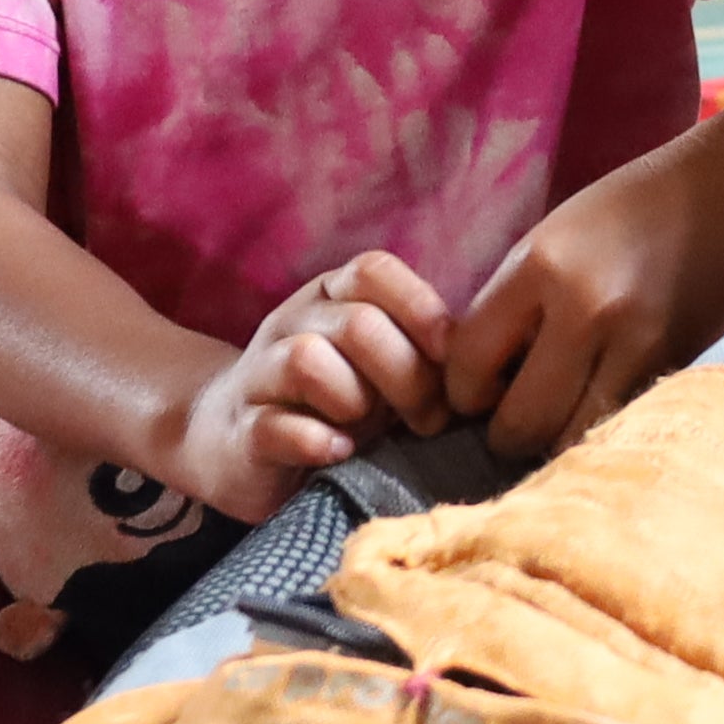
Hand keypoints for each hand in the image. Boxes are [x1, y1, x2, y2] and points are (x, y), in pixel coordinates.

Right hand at [157, 254, 456, 519]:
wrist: (229, 440)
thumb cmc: (330, 402)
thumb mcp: (378, 366)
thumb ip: (422, 352)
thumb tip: (494, 363)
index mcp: (330, 296)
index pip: (373, 270)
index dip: (420, 308)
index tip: (452, 360)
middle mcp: (292, 323)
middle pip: (357, 323)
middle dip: (406, 375)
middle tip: (429, 419)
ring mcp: (260, 375)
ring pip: (308, 360)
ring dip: (354, 402)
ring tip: (369, 432)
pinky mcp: (241, 431)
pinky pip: (274, 426)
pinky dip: (314, 440)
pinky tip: (339, 453)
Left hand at [448, 129, 723, 463]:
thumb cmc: (632, 209)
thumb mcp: (554, 238)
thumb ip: (513, 306)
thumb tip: (476, 384)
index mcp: (544, 267)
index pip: (471, 365)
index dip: (464, 391)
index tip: (478, 389)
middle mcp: (589, 311)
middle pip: (520, 423)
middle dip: (507, 430)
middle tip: (519, 412)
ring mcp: (642, 347)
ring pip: (573, 442)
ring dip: (558, 441)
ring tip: (562, 415)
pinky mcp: (682, 370)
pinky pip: (623, 429)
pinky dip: (605, 432)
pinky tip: (604, 406)